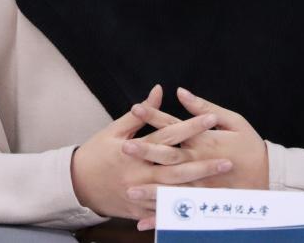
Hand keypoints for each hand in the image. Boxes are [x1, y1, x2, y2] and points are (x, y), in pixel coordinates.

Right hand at [70, 84, 232, 223]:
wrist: (76, 184)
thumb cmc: (96, 152)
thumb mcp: (114, 129)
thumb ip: (141, 113)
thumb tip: (159, 91)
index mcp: (132, 149)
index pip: (168, 136)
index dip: (190, 127)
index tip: (211, 118)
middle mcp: (137, 172)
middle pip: (176, 169)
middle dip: (203, 165)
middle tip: (227, 161)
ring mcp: (138, 193)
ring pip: (173, 193)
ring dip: (197, 189)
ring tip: (219, 185)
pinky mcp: (137, 209)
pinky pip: (161, 212)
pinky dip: (180, 211)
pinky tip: (200, 208)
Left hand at [124, 87, 268, 228]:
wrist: (270, 175)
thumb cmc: (250, 144)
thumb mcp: (232, 120)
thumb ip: (204, 108)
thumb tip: (181, 93)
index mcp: (204, 140)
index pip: (174, 126)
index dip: (154, 116)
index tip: (135, 108)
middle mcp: (200, 162)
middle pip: (169, 157)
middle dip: (146, 152)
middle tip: (124, 148)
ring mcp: (201, 184)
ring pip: (172, 187)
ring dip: (150, 190)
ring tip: (129, 190)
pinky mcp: (204, 201)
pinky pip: (181, 211)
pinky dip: (162, 217)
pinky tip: (142, 223)